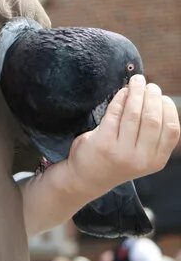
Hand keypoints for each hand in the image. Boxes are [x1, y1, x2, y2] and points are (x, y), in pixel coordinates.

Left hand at [67, 74, 179, 196]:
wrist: (87, 179)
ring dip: (136, 92)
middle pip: (153, 119)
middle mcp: (141, 159)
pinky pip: (115, 113)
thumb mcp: (143, 155)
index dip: (169, 108)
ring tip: (136, 81)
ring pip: (135, 114)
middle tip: (149, 85)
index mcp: (156, 161)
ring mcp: (122, 152)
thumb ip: (153, 135)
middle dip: (152, 96)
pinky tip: (122, 92)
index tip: (162, 96)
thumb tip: (157, 97)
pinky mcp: (103, 143)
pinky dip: (120, 98)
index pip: (172, 129)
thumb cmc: (118, 159)